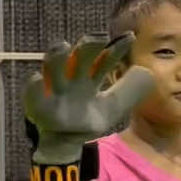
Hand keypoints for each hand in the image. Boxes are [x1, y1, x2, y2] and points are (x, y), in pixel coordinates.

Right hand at [24, 34, 155, 180]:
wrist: (67, 142)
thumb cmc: (87, 119)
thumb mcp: (112, 107)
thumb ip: (128, 92)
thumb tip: (147, 74)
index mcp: (91, 77)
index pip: (105, 59)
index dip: (116, 49)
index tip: (130, 38)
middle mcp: (74, 79)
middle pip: (80, 58)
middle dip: (88, 46)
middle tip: (98, 38)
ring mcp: (56, 90)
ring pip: (54, 68)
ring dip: (57, 57)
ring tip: (62, 46)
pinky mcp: (40, 105)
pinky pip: (33, 93)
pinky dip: (34, 86)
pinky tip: (37, 78)